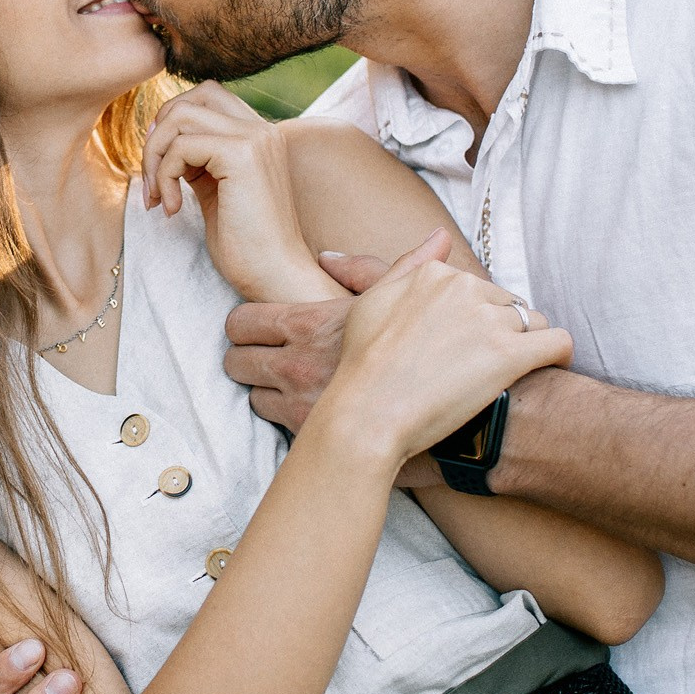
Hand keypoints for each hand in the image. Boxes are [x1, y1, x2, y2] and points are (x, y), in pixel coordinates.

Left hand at [141, 82, 331, 301]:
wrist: (276, 276)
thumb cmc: (245, 245)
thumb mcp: (215, 190)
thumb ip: (196, 159)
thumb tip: (158, 136)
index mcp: (259, 135)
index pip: (206, 96)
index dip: (171, 123)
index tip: (159, 166)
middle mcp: (261, 130)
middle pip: (190, 99)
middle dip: (157, 135)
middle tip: (152, 181)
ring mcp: (255, 139)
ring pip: (180, 118)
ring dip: (155, 157)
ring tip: (159, 197)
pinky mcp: (242, 156)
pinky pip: (180, 147)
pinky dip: (164, 176)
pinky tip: (175, 210)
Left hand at [226, 246, 446, 489]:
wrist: (459, 417)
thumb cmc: (436, 354)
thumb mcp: (403, 296)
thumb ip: (365, 271)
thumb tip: (333, 254)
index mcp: (312, 324)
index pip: (241, 321)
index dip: (243, 326)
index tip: (253, 330)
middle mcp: (297, 364)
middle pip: (234, 360)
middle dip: (245, 359)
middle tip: (262, 360)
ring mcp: (301, 405)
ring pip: (251, 397)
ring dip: (266, 393)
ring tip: (290, 390)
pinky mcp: (313, 439)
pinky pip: (275, 428)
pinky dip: (286, 420)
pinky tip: (309, 414)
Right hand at [320, 247, 572, 465]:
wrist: (368, 412)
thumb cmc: (362, 363)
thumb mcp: (374, 300)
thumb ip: (409, 264)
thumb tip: (440, 234)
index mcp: (434, 274)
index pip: (477, 287)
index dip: (473, 318)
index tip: (462, 346)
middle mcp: (463, 288)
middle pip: (506, 303)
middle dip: (500, 330)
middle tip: (481, 366)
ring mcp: (488, 321)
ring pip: (534, 321)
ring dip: (526, 343)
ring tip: (511, 372)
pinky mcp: (509, 355)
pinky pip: (558, 342)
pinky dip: (560, 354)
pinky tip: (552, 367)